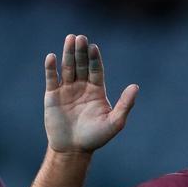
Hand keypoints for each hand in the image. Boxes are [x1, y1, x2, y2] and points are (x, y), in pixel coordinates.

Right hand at [44, 34, 138, 152]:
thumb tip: (136, 86)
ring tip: (69, 39)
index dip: (94, 59)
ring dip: (68, 53)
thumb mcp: (115, 122)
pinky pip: (52, 78)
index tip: (93, 47)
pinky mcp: (52, 95)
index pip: (96, 70)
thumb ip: (125, 104)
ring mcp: (67, 90)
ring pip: (67, 68)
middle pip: (81, 65)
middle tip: (80, 37)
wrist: (74, 149)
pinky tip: (52, 57)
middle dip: (80, 52)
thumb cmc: (96, 137)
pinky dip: (51, 68)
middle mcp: (82, 87)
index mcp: (97, 91)